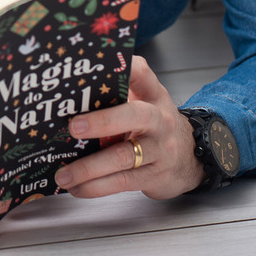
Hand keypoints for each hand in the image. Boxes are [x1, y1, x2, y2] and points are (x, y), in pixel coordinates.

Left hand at [54, 56, 203, 199]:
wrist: (191, 158)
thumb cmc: (154, 126)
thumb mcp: (144, 102)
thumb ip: (118, 93)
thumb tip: (70, 91)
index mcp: (152, 95)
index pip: (140, 73)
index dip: (125, 67)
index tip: (99, 67)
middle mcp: (158, 119)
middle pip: (134, 115)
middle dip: (102, 121)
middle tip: (74, 127)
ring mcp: (159, 149)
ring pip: (123, 156)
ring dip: (89, 167)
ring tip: (64, 174)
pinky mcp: (154, 175)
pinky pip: (122, 182)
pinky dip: (96, 186)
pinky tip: (77, 188)